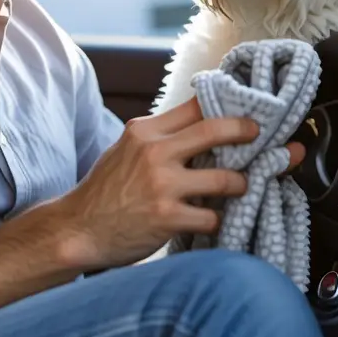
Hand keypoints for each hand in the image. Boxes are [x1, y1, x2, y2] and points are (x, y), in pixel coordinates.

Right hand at [52, 97, 304, 271]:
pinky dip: (217, 219)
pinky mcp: (168, 217)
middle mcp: (154, 152)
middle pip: (216, 130)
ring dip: (240, 184)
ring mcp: (162, 185)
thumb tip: (200, 127)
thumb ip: (158, 138)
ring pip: (225, 178)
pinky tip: (211, 220)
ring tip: (240, 187)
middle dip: (246, 131)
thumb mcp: (125, 150)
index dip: (225, 107)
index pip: (194, 107)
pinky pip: (212, 216)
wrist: (78, 229)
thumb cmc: (104, 191)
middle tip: (259, 136)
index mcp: (143, 131)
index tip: (243, 111)